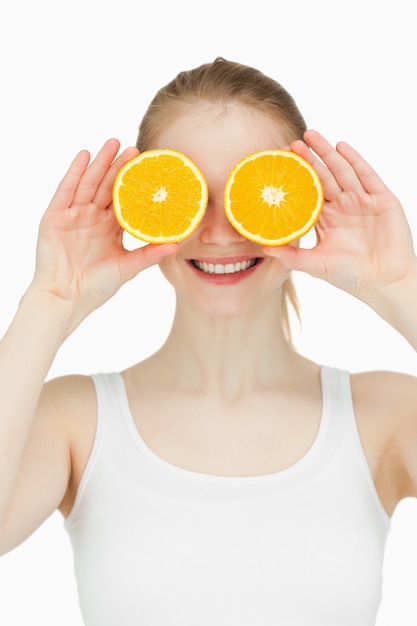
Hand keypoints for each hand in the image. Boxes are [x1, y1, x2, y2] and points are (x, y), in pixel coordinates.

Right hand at [32, 139, 176, 325]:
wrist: (67, 298)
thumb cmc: (96, 287)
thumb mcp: (128, 267)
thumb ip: (150, 254)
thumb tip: (178, 244)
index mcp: (109, 228)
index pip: (125, 200)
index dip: (136, 184)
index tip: (150, 168)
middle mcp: (92, 218)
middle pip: (107, 186)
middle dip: (120, 167)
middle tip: (135, 149)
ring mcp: (73, 215)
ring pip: (89, 183)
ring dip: (100, 162)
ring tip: (113, 143)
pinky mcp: (55, 216)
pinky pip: (66, 189)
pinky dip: (75, 172)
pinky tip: (85, 155)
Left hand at [264, 130, 415, 307]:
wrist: (383, 281)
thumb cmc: (349, 276)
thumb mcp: (315, 264)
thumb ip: (290, 256)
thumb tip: (262, 248)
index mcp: (326, 220)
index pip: (307, 193)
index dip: (295, 178)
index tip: (279, 164)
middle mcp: (343, 207)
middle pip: (323, 177)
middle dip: (309, 159)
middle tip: (292, 143)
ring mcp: (362, 201)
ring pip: (342, 171)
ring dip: (327, 153)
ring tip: (311, 135)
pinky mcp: (381, 199)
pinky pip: (366, 175)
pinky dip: (354, 160)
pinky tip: (341, 147)